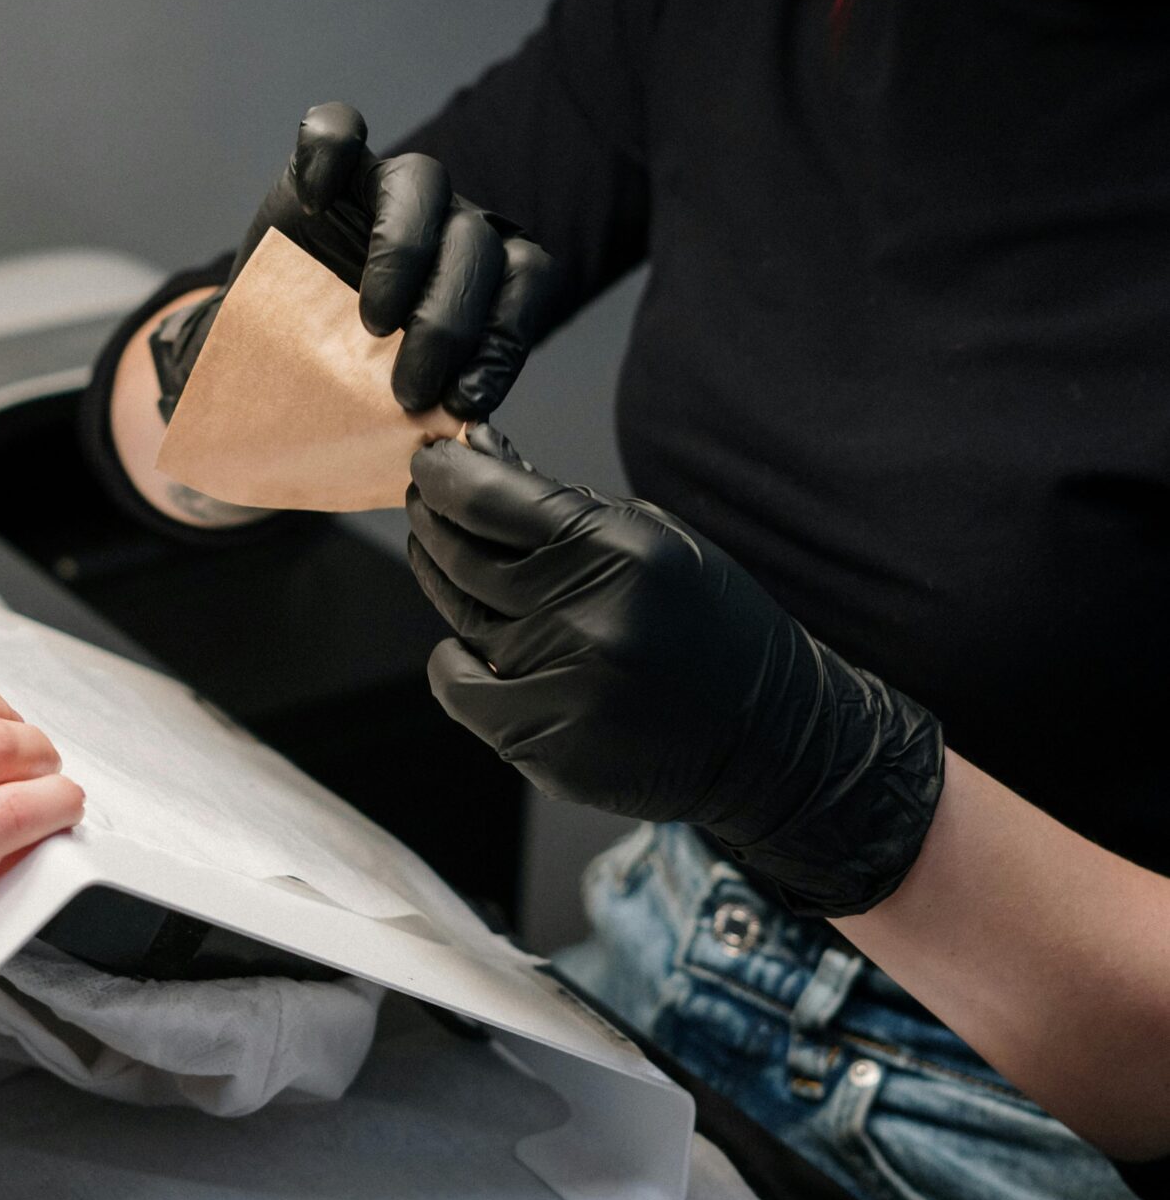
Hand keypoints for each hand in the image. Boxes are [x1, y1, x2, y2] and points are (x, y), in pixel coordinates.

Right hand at [156, 104, 556, 421]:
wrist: (267, 364)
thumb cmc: (344, 382)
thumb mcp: (398, 403)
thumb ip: (438, 409)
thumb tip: (472, 444)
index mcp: (485, 270)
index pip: (524, 280)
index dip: (504, 340)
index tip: (466, 401)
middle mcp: (447, 219)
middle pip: (474, 240)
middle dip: (448, 323)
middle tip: (410, 390)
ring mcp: (386, 187)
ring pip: (421, 180)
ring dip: (403, 253)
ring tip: (371, 325)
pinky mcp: (325, 172)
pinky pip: (336, 130)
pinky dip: (328, 154)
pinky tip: (314, 203)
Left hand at [406, 429, 944, 915]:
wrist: (771, 739)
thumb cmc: (712, 626)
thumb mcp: (655, 539)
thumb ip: (562, 504)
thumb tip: (480, 455)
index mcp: (620, 552)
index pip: (488, 499)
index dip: (444, 474)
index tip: (432, 463)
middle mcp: (586, 618)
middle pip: (460, 555)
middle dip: (432, 519)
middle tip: (429, 503)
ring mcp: (561, 687)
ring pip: (456, 616)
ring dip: (442, 579)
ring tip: (453, 560)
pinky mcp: (544, 743)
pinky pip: (458, 686)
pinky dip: (454, 661)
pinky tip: (474, 644)